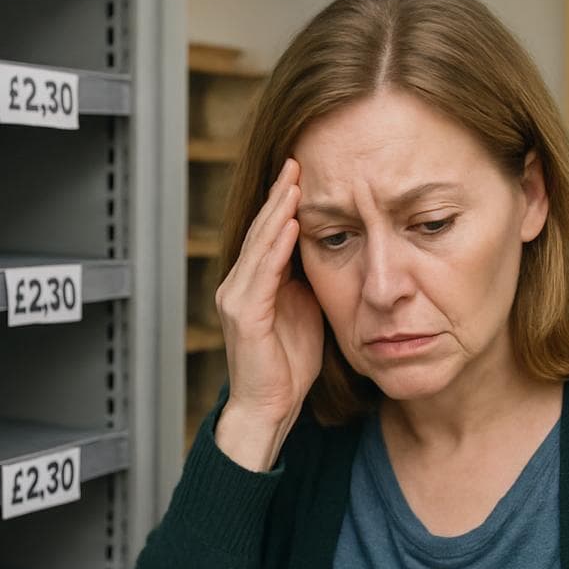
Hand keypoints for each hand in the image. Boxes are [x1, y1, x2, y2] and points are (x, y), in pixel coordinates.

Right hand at [212, 158, 323, 470]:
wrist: (268, 409)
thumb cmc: (288, 367)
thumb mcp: (306, 312)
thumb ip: (309, 281)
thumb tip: (332, 250)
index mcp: (254, 283)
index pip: (270, 233)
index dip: (285, 201)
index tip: (303, 170)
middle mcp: (238, 284)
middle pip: (261, 230)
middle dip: (280, 194)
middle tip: (296, 159)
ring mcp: (236, 298)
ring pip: (259, 244)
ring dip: (278, 211)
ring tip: (294, 181)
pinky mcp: (243, 315)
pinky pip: (262, 273)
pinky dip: (276, 247)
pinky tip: (291, 224)